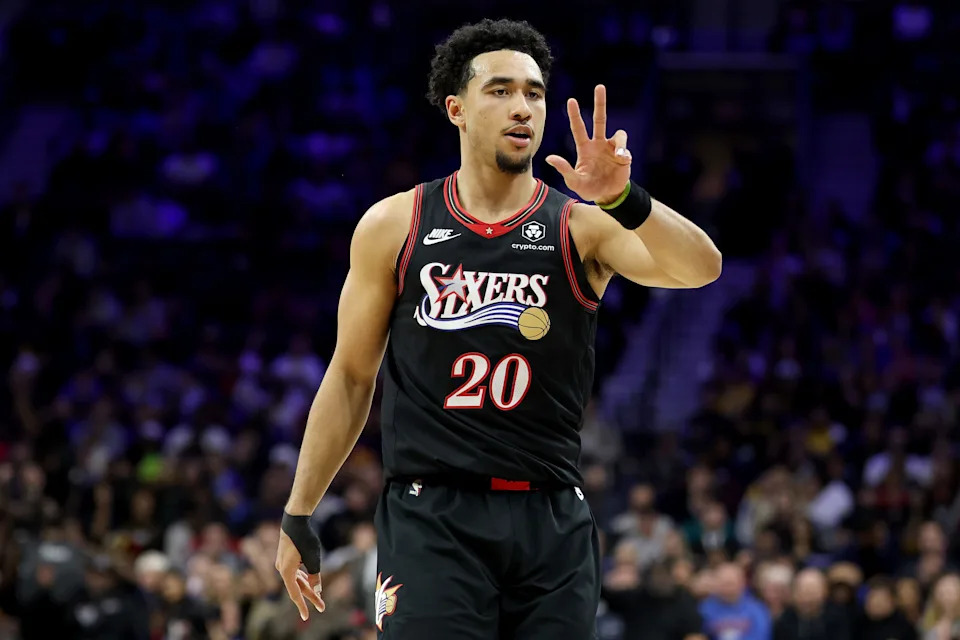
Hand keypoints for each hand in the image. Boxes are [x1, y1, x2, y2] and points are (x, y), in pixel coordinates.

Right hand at [275, 530, 324, 620]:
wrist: (294, 520)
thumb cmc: (304, 539)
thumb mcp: (314, 559)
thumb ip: (315, 576)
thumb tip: (317, 591)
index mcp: (286, 572)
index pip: (294, 594)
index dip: (302, 606)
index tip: (306, 617)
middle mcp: (281, 569)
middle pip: (297, 587)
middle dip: (310, 597)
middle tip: (322, 607)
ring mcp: (282, 564)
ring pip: (296, 580)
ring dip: (307, 588)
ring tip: (318, 597)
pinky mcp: (285, 558)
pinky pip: (294, 573)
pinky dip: (302, 578)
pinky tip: (308, 581)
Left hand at [545, 84, 631, 204]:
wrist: (608, 195)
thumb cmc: (589, 188)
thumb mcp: (574, 182)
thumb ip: (564, 170)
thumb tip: (549, 158)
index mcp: (585, 148)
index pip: (578, 128)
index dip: (575, 115)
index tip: (571, 100)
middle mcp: (598, 144)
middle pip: (600, 120)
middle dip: (600, 103)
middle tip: (599, 87)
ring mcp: (612, 148)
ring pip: (619, 134)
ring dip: (620, 144)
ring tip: (620, 156)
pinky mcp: (623, 155)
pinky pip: (625, 149)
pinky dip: (625, 154)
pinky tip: (622, 162)